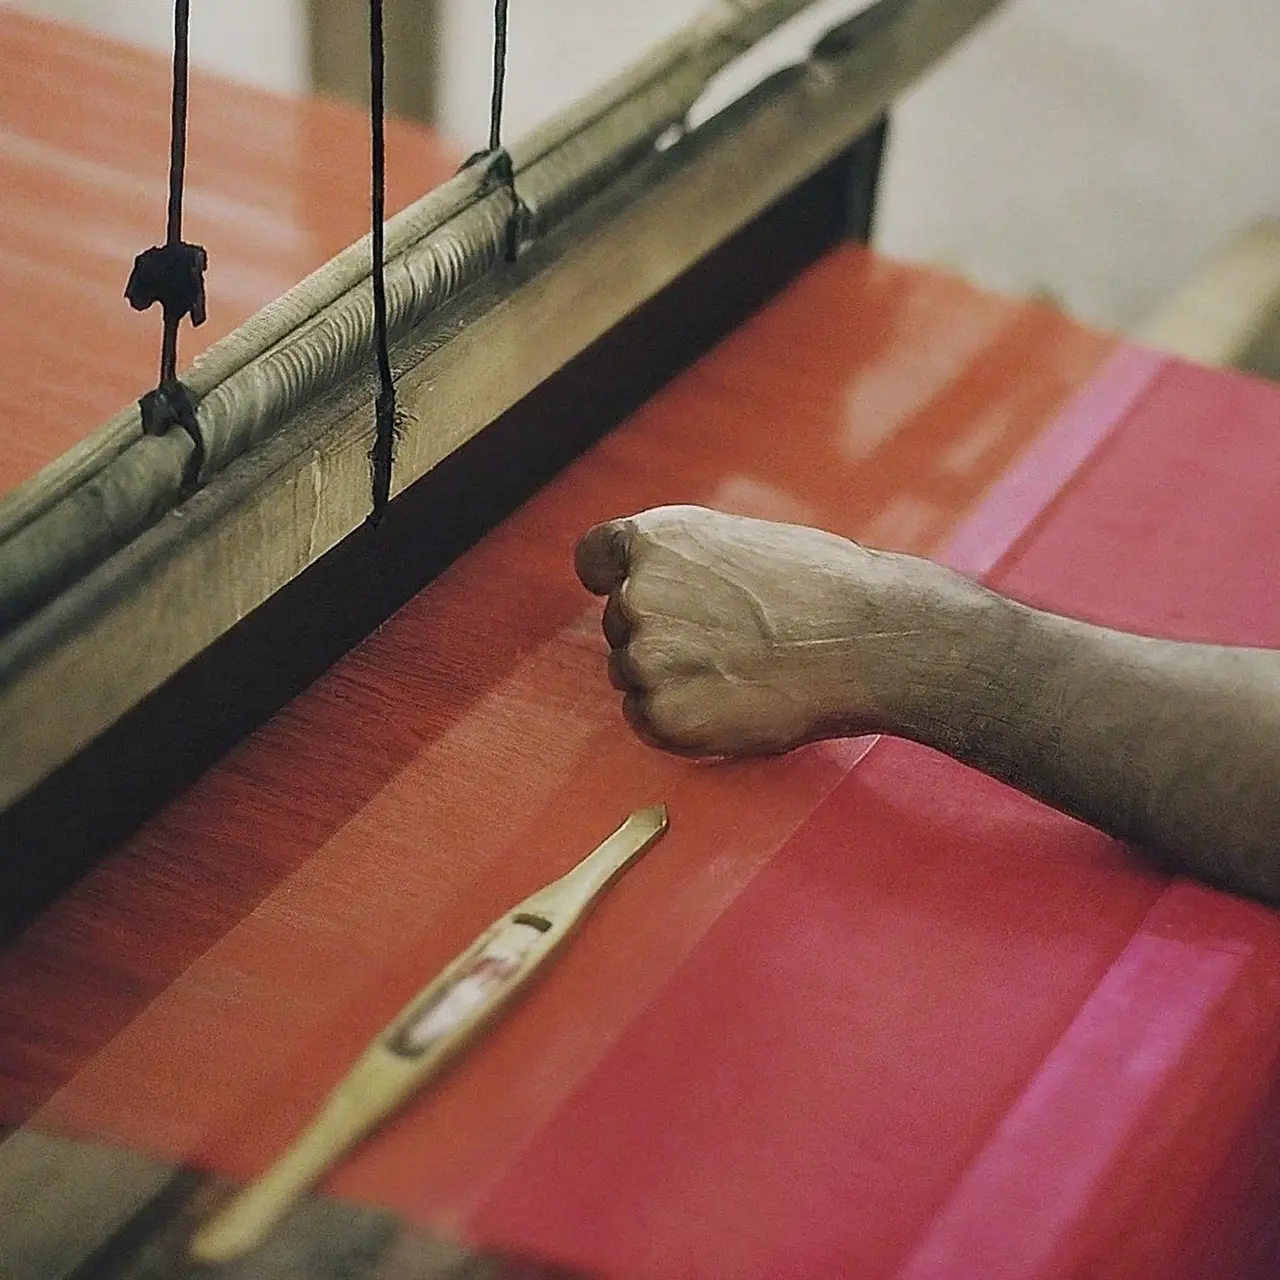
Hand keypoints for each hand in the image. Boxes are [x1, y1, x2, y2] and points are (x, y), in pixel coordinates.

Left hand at [574, 505, 913, 756]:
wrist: (868, 640)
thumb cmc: (821, 588)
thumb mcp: (737, 543)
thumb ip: (682, 564)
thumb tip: (650, 589)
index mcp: (656, 540)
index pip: (593, 558)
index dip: (613, 578)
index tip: (630, 591)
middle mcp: (637, 594)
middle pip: (618, 625)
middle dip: (660, 636)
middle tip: (727, 644)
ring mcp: (646, 658)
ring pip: (631, 675)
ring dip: (670, 681)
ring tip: (739, 673)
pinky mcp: (662, 714)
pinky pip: (647, 721)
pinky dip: (680, 722)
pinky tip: (731, 703)